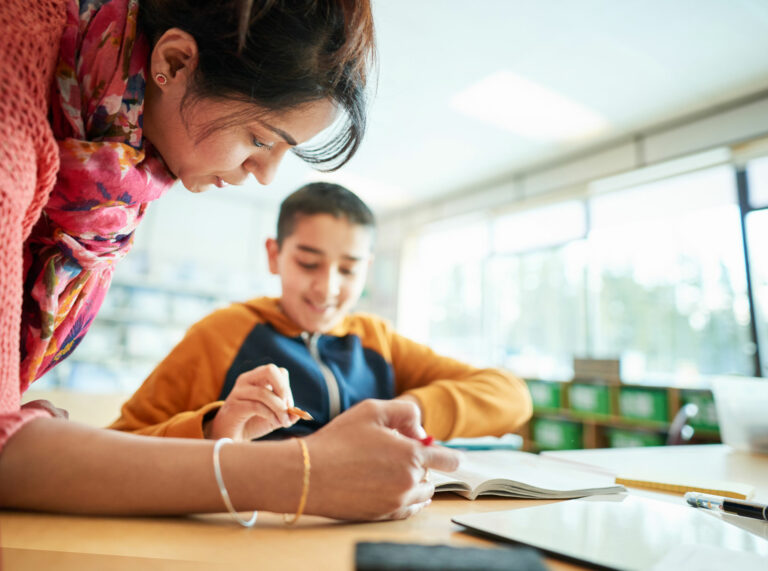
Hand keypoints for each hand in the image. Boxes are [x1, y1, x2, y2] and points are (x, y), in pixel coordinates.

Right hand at [205, 364, 298, 440]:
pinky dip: (270, 414)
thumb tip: (299, 414)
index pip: (278, 372)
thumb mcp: (275, 417)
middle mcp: (247, 380)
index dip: (287, 388)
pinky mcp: (233, 406)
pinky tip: (274, 422)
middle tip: (287, 407)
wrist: (229, 437)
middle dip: (283, 389)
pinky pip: (256, 406)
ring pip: (263, 392)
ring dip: (279, 408)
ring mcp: (238, 392)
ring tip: (283, 422)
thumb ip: (287, 414)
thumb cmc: (253, 423)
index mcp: (257, 378)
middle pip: (270, 370)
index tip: (289, 406)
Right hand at [304, 399, 459, 520]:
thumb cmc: (338, 440)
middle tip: (392, 451)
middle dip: (418, 462)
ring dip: (414, 481)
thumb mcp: (372, 410)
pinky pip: (409, 509)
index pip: (448, 460)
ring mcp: (397, 502)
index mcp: (411, 455)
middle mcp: (409, 482)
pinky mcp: (384, 515)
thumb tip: (420, 431)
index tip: (439, 453)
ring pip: (422, 493)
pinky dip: (406, 498)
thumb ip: (405, 412)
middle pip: (430, 474)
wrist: (308, 475)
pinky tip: (390, 486)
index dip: (445, 454)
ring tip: (388, 469)